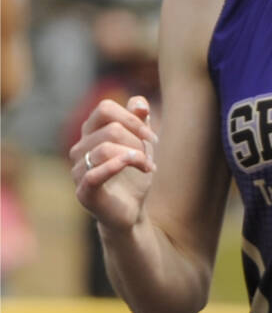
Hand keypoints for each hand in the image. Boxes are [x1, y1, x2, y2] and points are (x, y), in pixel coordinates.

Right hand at [69, 96, 157, 229]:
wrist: (132, 210)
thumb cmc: (133, 175)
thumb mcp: (142, 145)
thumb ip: (139, 121)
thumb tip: (139, 102)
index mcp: (91, 133)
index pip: (105, 108)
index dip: (132, 118)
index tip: (151, 136)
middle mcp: (80, 149)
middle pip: (111, 129)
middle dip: (138, 141)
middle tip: (149, 157)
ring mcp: (78, 170)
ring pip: (105, 148)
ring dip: (136, 156)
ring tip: (148, 167)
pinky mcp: (83, 191)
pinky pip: (94, 173)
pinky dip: (118, 166)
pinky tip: (139, 167)